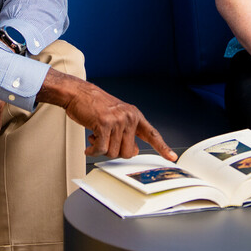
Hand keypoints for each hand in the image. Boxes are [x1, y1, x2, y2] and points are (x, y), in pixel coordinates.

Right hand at [40, 69, 175, 159]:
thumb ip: (127, 132)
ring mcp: (117, 120)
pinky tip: (89, 146)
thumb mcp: (117, 115)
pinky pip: (101, 149)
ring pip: (113, 152)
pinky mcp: (104, 124)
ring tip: (95, 138)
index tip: (172, 157)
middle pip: (129, 152)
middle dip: (114, 152)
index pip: (152, 134)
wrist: (78, 93)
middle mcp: (129, 117)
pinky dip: (93, 151)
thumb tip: (133, 151)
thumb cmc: (94, 105)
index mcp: (134, 115)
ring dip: (101, 151)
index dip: (163, 147)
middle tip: (104, 143)